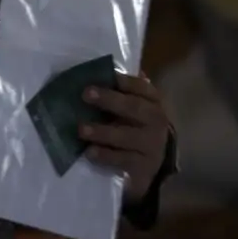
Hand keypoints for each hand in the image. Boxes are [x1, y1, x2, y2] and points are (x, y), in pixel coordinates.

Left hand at [79, 73, 171, 201]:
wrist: (150, 164)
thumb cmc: (136, 128)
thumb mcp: (134, 110)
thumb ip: (122, 93)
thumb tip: (100, 71)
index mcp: (154, 103)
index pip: (142, 88)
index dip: (125, 81)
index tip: (106, 76)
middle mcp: (156, 122)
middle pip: (134, 108)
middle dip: (110, 100)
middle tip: (86, 94)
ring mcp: (152, 146)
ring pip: (127, 136)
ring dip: (102, 132)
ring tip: (81, 129)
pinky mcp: (143, 167)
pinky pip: (123, 160)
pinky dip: (106, 155)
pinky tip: (90, 152)